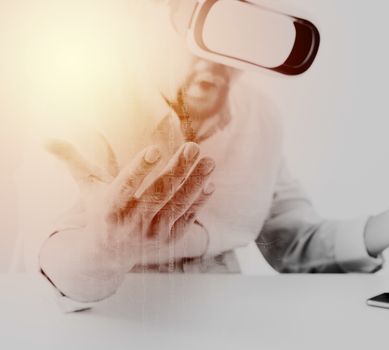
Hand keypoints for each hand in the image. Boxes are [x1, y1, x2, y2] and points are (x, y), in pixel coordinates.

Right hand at [46, 139, 214, 266]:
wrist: (108, 254)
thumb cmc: (99, 212)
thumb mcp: (87, 189)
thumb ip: (74, 163)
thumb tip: (47, 141)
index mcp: (110, 209)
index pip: (125, 187)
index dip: (140, 168)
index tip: (156, 148)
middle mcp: (132, 224)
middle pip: (158, 194)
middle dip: (178, 170)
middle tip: (193, 147)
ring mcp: (153, 234)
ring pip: (178, 205)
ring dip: (196, 183)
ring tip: (209, 161)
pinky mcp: (169, 240)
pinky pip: (188, 218)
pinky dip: (200, 202)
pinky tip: (210, 183)